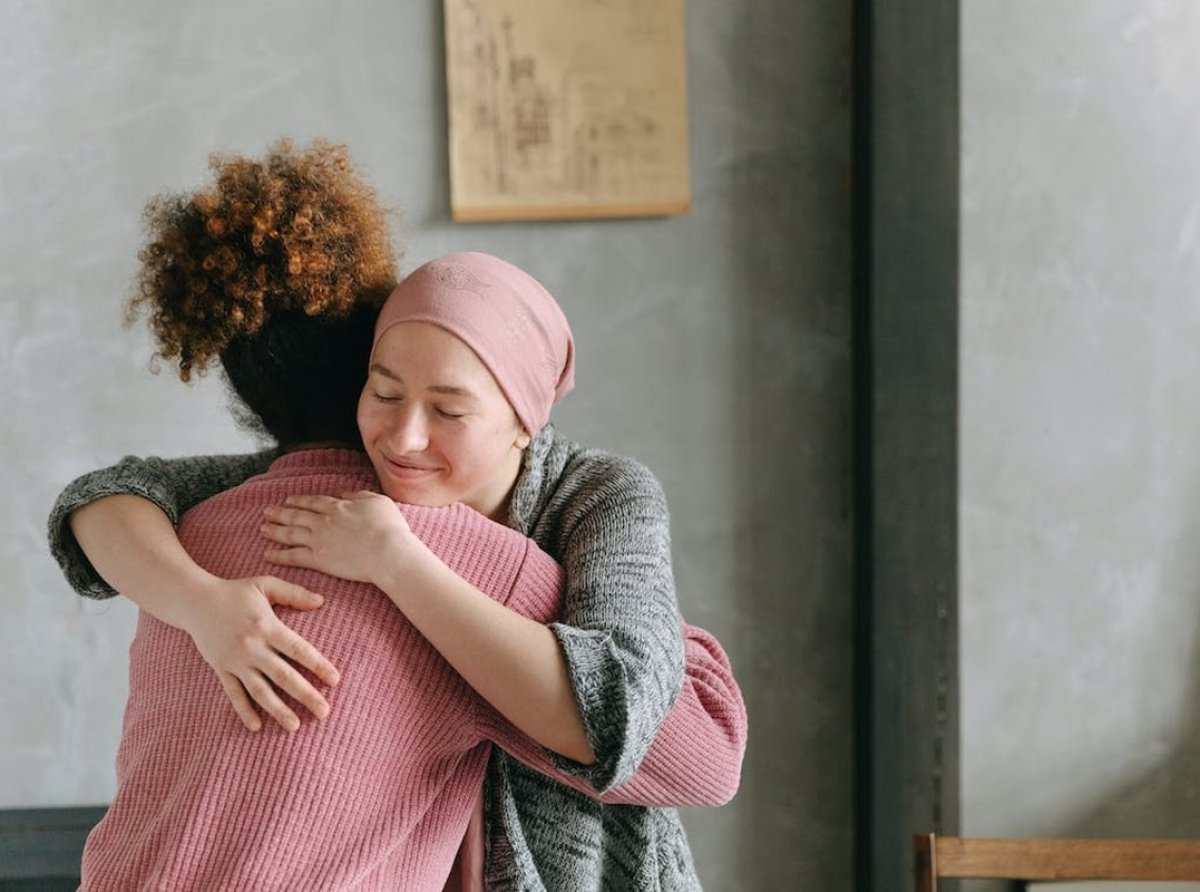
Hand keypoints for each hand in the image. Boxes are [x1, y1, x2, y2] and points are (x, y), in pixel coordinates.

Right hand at [181, 576, 340, 732]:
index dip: (318, 666)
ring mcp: (236, 661)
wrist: (194, 601)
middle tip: (324, 712)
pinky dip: (244, 711)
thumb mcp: (265, 584)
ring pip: (260, 691)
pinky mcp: (222, 669)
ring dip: (278, 710)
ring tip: (295, 726)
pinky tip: (256, 727)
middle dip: (306, 695)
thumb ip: (294, 593)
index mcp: (267, 626)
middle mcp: (252, 647)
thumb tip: (321, 601)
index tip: (335, 680)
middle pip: (284, 676)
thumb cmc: (234, 592)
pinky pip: (234, 694)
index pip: (298, 650)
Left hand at [261, 491, 414, 585]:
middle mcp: (323, 521)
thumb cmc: (389, 527)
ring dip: (274, 531)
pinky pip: (293, 556)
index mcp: (338, 506)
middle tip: (267, 512)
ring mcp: (318, 540)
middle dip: (280, 513)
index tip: (288, 500)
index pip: (313, 502)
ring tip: (262, 529)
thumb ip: (359, 495)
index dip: (299, 501)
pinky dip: (279, 555)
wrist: (388, 552)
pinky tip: (268, 553)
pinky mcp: (318, 560)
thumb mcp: (378, 501)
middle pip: (296, 515)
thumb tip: (345, 494)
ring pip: (290, 533)